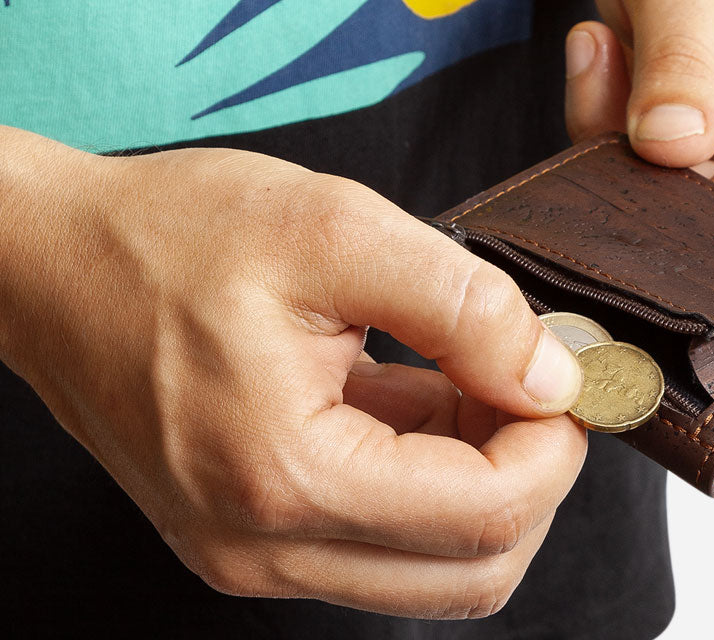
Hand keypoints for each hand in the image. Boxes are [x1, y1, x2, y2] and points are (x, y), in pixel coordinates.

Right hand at [0, 135, 584, 617]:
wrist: (57, 262)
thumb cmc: (174, 234)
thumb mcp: (337, 230)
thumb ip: (461, 306)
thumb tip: (553, 373)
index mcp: (286, 477)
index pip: (485, 515)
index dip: (556, 442)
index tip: (571, 369)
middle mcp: (264, 547)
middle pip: (470, 568)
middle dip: (532, 471)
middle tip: (532, 374)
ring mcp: (253, 549)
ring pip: (431, 562)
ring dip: (484, 474)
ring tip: (473, 371)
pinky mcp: (250, 528)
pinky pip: (378, 533)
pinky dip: (428, 472)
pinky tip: (425, 390)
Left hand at [564, 0, 713, 278]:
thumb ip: (682, 59)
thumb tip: (672, 149)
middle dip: (674, 181)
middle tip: (612, 90)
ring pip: (692, 210)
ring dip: (625, 154)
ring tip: (608, 54)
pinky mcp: (705, 166)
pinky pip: (648, 189)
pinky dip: (605, 142)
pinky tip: (602, 65)